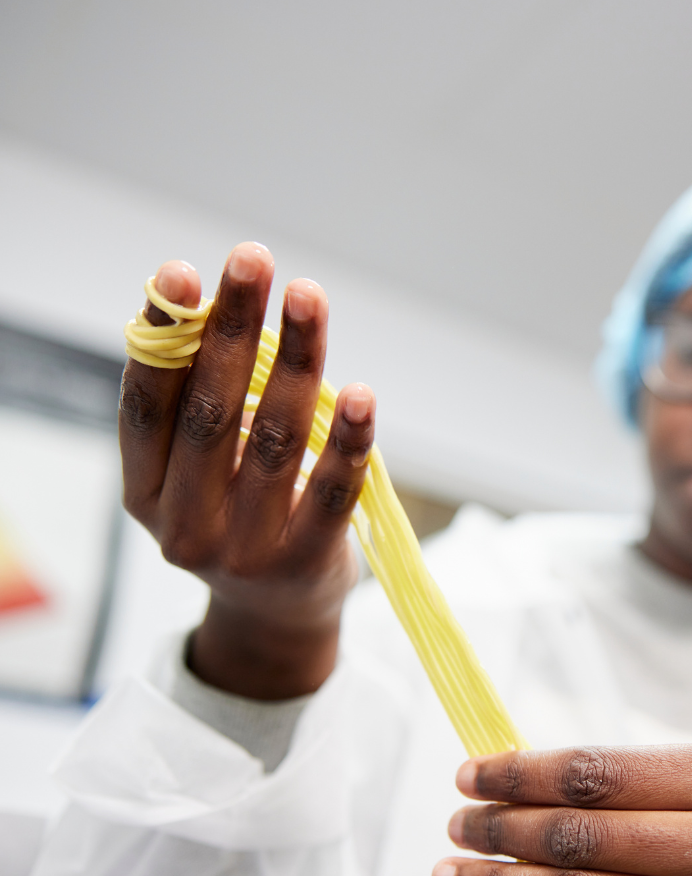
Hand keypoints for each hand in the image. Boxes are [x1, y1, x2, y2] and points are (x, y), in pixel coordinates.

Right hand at [119, 244, 374, 698]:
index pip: (147, 408)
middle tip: (253, 260)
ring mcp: (244, 553)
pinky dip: (348, 440)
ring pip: (273, 443)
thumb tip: (218, 310)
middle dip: (234, 330)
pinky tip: (362, 393)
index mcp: (145, 495)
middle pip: (211, 414)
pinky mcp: (304, 566)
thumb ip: (204, 408)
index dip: (162, 340)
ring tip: (308, 297)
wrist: (278, 615)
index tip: (180, 274)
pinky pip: (332, 492)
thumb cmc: (238, 518)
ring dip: (296, 362)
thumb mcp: (200, 476)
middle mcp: (184, 528)